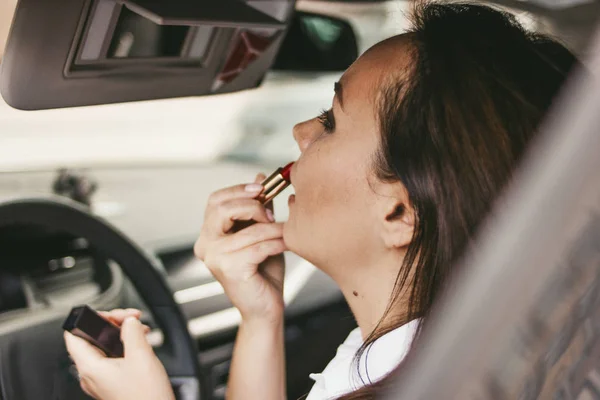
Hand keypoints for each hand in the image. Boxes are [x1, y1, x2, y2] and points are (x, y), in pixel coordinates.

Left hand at [64, 308, 174, 399]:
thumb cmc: (146, 397)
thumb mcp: (141, 356)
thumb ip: (132, 331)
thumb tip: (129, 320)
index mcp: (90, 367)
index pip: (73, 334)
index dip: (88, 318)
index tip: (109, 313)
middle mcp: (90, 375)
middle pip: (91, 338)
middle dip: (112, 323)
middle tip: (131, 318)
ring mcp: (100, 381)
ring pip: (103, 348)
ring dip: (121, 334)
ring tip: (140, 329)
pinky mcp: (112, 384)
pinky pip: (112, 359)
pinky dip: (124, 347)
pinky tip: (140, 343)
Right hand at [194, 174, 286, 322]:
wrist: (264, 308)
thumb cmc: (263, 272)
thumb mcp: (261, 233)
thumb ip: (258, 208)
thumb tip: (261, 178)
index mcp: (209, 234)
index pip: (215, 200)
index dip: (238, 190)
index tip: (262, 188)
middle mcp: (205, 245)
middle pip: (221, 208)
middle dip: (251, 205)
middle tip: (271, 214)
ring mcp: (214, 258)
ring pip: (248, 229)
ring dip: (273, 229)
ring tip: (286, 232)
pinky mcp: (230, 269)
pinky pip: (258, 247)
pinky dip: (276, 243)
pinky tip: (286, 245)